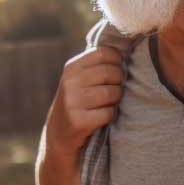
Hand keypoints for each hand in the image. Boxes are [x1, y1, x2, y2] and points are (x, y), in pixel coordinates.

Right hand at [44, 46, 124, 162]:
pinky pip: (109, 113)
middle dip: (119, 81)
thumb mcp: (78, 79)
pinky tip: (102, 116)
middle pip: (110, 72)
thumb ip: (95, 65)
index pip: (103, 53)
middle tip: (115, 88)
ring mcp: (73, 102)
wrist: (58, 136)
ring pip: (112, 93)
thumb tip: (124, 48)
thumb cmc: (77, 102)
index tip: (118, 68)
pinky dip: (110, 115)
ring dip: (116, 99)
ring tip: (109, 102)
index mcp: (71, 68)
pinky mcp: (79, 122)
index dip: (117, 60)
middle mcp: (70, 83)